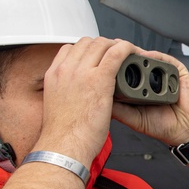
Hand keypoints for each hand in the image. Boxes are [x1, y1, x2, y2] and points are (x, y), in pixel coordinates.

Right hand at [33, 37, 133, 164]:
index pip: (71, 49)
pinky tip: (134, 53)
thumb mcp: (56, 105)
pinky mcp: (100, 79)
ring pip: (102, 44)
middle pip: (88, 42)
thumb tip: (77, 94)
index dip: (87, 49)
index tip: (97, 56)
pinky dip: (127, 49)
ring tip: (127, 54)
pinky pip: (116, 54)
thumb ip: (66, 93)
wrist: (62, 146)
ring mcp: (82, 72)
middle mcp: (66, 69)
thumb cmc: (62, 135)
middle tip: (116, 53)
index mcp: (54, 75)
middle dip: (104, 45)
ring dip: (116, 45)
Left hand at [111, 47, 188, 146]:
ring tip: (126, 53)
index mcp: (139, 89)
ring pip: (149, 59)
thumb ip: (118, 110)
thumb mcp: (134, 119)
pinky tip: (146, 58)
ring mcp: (164, 76)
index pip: (124, 73)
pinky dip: (156, 57)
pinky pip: (166, 60)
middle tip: (112, 52)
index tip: (102, 63)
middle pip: (135, 62)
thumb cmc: (164, 126)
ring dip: (137, 55)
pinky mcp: (178, 73)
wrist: (187, 131)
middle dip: (124, 57)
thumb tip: (100, 99)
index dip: (114, 67)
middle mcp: (151, 80)